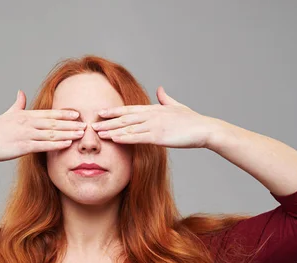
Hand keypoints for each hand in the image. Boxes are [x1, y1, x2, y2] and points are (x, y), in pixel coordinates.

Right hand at [0, 90, 85, 161]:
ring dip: (68, 134)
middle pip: (54, 123)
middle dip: (71, 124)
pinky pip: (43, 145)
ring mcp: (25, 134)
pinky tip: (67, 144)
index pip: (49, 113)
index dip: (64, 113)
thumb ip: (17, 104)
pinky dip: (56, 144)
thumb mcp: (7, 114)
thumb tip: (21, 92)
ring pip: (51, 134)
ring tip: (81, 134)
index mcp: (25, 115)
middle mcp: (27, 123)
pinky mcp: (22, 147)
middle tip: (87, 125)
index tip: (78, 113)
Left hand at [90, 86, 219, 148]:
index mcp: (154, 109)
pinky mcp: (158, 136)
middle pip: (124, 118)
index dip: (113, 111)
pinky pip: (138, 137)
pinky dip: (124, 138)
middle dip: (107, 121)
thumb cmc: (192, 120)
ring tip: (98, 133)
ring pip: (128, 127)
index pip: (129, 109)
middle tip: (91, 124)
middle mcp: (151, 115)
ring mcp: (154, 125)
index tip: (100, 112)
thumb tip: (160, 88)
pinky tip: (114, 139)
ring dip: (111, 130)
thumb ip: (166, 98)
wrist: (204, 129)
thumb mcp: (177, 106)